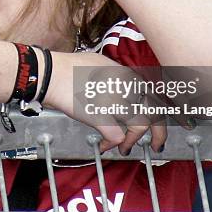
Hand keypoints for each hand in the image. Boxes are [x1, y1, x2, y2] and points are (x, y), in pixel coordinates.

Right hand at [45, 52, 166, 153]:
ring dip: (133, 141)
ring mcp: (114, 101)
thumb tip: (122, 89)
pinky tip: (105, 145)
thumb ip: (117, 77)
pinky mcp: (101, 116)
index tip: (159, 122)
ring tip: (125, 148)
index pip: (154, 94)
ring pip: (139, 127)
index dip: (160, 111)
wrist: (51, 73)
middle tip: (157, 144)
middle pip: (154, 112)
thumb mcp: (101, 64)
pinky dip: (113, 144)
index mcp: (126, 74)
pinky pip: (117, 137)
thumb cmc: (69, 68)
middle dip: (160, 132)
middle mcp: (125, 87)